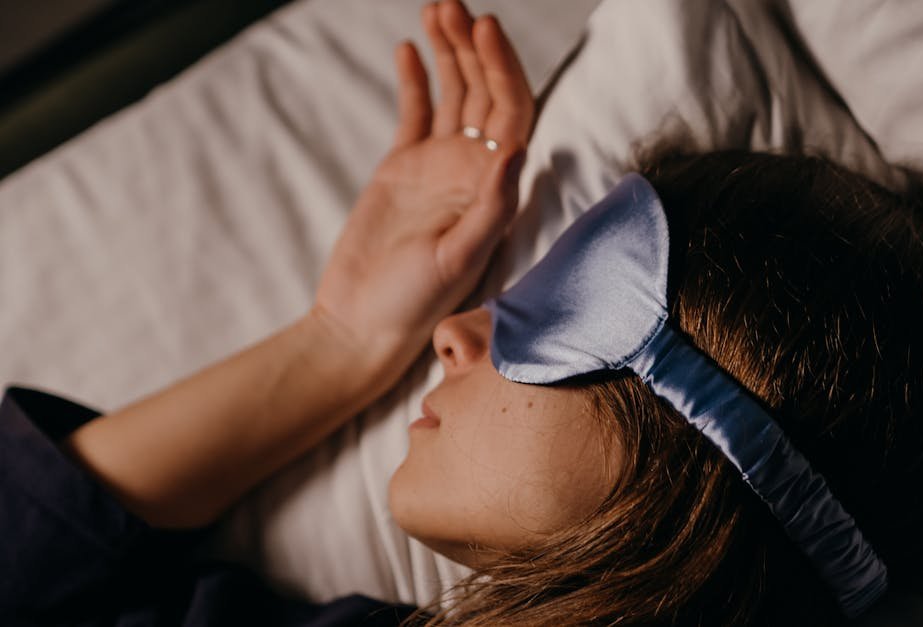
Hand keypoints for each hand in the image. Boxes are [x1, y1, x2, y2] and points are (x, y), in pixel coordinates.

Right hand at [315, 0, 534, 383]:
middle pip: (484, 93)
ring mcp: (437, 166)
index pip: (512, 114)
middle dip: (472, 47)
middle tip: (453, 7)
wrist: (362, 321)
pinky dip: (414, 80)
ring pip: (451, 95)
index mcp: (493, 188)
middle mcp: (472, 171)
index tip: (484, 28)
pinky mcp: (402, 168)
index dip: (503, 68)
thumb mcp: (457, 257)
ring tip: (435, 10)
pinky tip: (408, 49)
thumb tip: (520, 147)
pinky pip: (414, 112)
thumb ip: (491, 206)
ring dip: (447, 52)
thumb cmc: (414, 304)